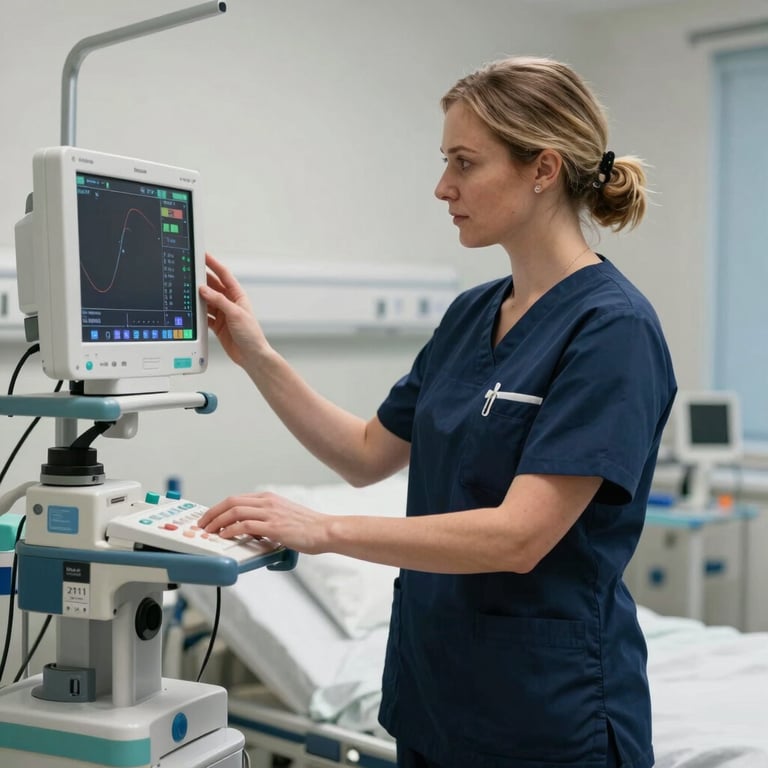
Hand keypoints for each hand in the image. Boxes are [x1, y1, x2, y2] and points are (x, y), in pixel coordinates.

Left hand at [197, 492, 331, 554]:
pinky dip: (231, 529)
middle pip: (231, 502)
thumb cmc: (309, 528)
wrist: (325, 530)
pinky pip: (245, 525)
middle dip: (212, 513)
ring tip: (209, 531)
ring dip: (217, 521)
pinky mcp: (274, 527)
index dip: (219, 508)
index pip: (237, 499)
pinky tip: (225, 535)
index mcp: (269, 499)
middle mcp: (268, 502)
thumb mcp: (284, 517)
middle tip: (202, 524)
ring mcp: (270, 513)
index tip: (210, 517)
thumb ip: (267, 522)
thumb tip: (254, 535)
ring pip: (234, 511)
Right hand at [199, 253, 269, 367]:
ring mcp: (222, 313)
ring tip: (186, 290)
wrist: (251, 356)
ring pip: (206, 300)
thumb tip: (204, 289)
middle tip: (189, 272)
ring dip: (197, 297)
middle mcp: (229, 303)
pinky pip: (204, 315)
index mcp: (238, 296)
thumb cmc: (251, 335)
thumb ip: (219, 300)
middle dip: (201, 279)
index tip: (203, 255)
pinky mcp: (216, 324)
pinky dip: (197, 313)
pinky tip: (190, 310)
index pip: (224, 275)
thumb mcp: (235, 314)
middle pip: (212, 286)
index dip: (213, 264)